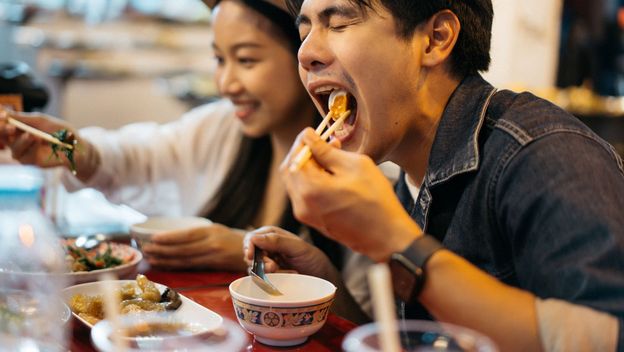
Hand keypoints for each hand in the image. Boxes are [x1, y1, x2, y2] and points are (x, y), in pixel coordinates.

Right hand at [0, 109, 98, 180]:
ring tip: (33, 135)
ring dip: (22, 141)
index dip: (1, 123)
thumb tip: (5, 113)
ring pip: (14, 150)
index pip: (4, 127)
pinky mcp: (33, 162)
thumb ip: (24, 118)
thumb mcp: (42, 121)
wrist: (76, 145)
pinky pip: (25, 158)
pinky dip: (31, 149)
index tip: (3, 116)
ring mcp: (25, 153)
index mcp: (20, 129)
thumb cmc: (60, 131)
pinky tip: (39, 142)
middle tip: (11, 127)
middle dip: (4, 132)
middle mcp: (19, 141)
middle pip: (3, 139)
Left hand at [141, 223, 246, 270]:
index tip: (152, 238)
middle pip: (183, 249)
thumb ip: (198, 234)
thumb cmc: (232, 239)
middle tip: (145, 250)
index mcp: (211, 231)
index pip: (186, 235)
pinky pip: (191, 267)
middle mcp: (212, 243)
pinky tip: (165, 265)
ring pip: (185, 260)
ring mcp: (213, 256)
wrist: (256, 250)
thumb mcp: (216, 230)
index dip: (169, 238)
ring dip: (166, 260)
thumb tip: (172, 237)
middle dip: (162, 250)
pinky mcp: (214, 266)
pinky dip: (176, 266)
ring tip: (150, 258)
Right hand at [243, 226, 338, 283]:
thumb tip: (254, 238)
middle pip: (249, 255)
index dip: (249, 247)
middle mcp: (266, 247)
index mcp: (270, 234)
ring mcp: (266, 262)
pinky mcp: (268, 275)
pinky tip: (289, 276)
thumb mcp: (297, 247)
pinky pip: (262, 279)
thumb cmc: (311, 257)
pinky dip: (273, 280)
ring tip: (289, 272)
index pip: (251, 238)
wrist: (321, 276)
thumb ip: (277, 241)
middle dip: (261, 263)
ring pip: (254, 269)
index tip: (250, 256)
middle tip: (274, 268)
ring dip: (269, 273)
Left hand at [280, 128, 422, 261]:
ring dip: (307, 167)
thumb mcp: (355, 166)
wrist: (386, 236)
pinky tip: (330, 175)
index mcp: (310, 189)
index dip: (303, 141)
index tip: (313, 132)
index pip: (296, 156)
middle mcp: (302, 204)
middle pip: (290, 170)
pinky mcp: (313, 220)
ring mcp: (306, 215)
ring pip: (295, 182)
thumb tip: (309, 137)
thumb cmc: (376, 200)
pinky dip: (311, 181)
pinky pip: (303, 195)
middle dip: (302, 153)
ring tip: (330, 158)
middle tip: (321, 143)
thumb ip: (327, 150)